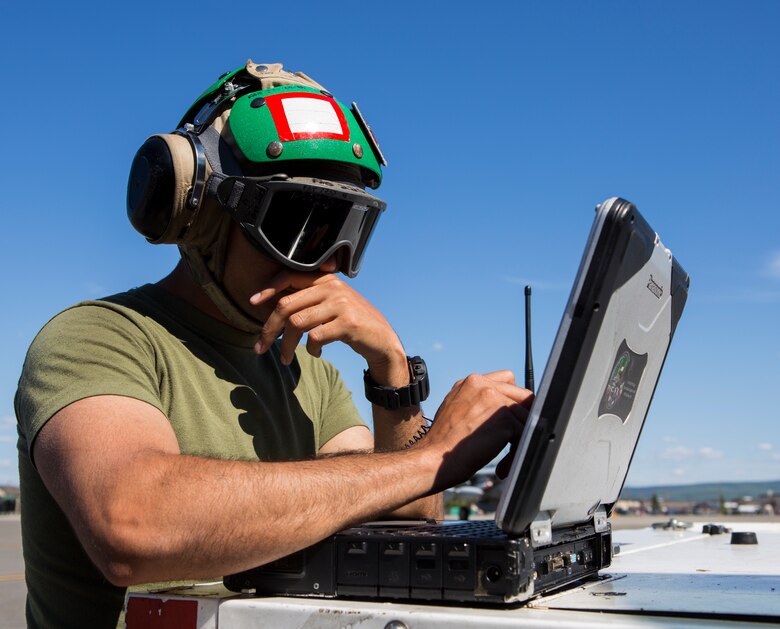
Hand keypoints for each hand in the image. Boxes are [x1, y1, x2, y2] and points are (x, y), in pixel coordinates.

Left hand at [249, 264, 406, 383]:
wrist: (383, 340)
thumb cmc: (352, 324)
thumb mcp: (332, 304)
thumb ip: (310, 300)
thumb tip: (275, 308)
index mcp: (326, 279)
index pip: (289, 275)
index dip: (268, 288)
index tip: (252, 302)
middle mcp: (332, 287)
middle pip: (286, 305)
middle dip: (268, 329)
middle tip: (260, 347)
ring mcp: (341, 304)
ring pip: (296, 324)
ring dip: (285, 345)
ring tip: (284, 358)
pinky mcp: (347, 323)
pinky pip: (314, 337)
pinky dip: (310, 349)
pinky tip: (315, 353)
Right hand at [418, 371, 532, 492]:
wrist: (432, 459)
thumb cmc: (443, 444)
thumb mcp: (457, 410)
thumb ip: (479, 403)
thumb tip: (504, 410)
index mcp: (471, 382)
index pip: (507, 380)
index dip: (513, 401)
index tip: (511, 421)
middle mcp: (482, 385)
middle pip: (523, 396)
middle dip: (523, 420)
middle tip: (514, 442)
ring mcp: (494, 399)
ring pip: (526, 418)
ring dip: (520, 440)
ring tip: (505, 459)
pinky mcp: (504, 417)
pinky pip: (526, 434)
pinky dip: (517, 453)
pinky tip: (502, 466)